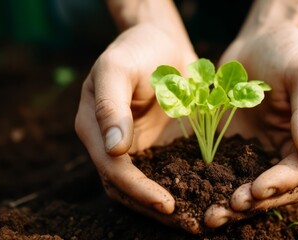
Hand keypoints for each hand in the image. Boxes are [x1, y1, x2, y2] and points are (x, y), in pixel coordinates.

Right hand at [75, 23, 200, 232]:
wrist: (161, 43)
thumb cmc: (137, 49)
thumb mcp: (118, 68)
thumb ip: (110, 105)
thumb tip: (112, 148)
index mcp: (95, 128)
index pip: (114, 170)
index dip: (138, 190)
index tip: (167, 204)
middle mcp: (111, 145)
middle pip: (127, 188)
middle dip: (154, 208)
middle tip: (188, 224)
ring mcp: (136, 148)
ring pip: (145, 188)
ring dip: (167, 207)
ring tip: (197, 221)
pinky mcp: (158, 146)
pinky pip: (167, 173)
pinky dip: (181, 188)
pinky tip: (202, 197)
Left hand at [204, 24, 297, 227]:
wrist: (259, 43)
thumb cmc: (287, 53)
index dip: (280, 183)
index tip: (257, 189)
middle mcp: (286, 152)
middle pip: (275, 190)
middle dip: (252, 203)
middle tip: (225, 210)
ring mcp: (260, 152)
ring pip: (250, 188)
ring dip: (231, 204)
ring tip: (208, 215)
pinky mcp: (236, 148)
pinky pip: (227, 172)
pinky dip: (214, 186)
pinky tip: (194, 193)